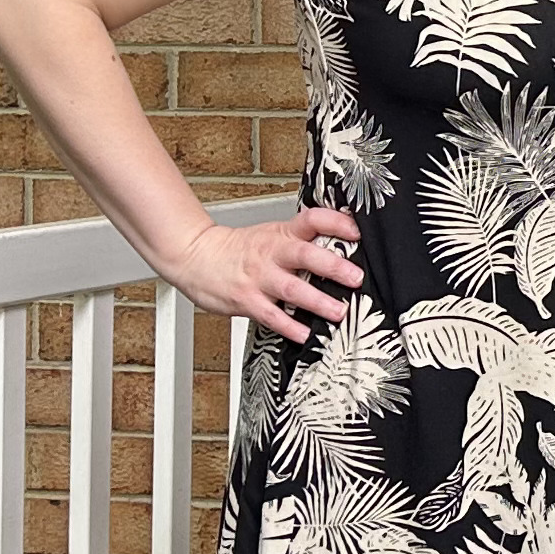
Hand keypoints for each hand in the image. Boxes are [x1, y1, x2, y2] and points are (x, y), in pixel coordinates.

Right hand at [164, 205, 364, 341]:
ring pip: (291, 288)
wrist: (196, 257)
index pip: (312, 220)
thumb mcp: (273, 234)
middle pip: (305, 254)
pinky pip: (270, 315)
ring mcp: (259, 278)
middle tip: (355, 278)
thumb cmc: (241, 249)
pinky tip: (305, 334)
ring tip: (338, 312)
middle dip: (332, 267)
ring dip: (317, 301)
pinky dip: (289, 326)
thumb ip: (304, 239)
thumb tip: (345, 242)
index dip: (336, 223)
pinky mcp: (247, 301)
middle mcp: (273, 253)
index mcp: (282, 233)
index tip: (357, 232)